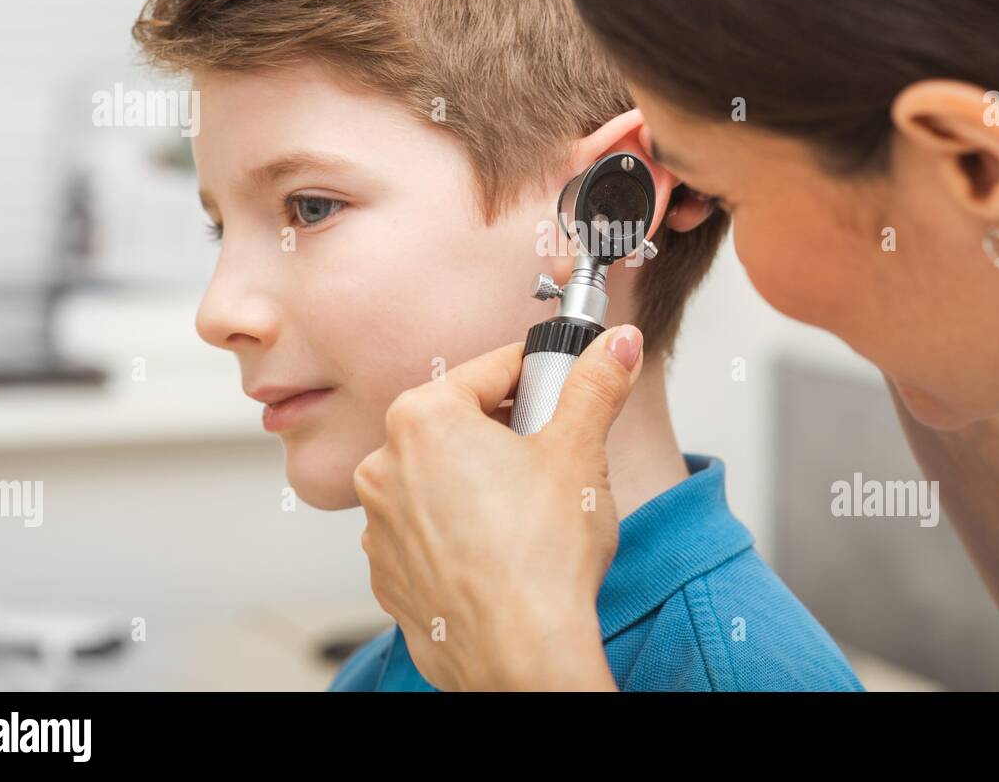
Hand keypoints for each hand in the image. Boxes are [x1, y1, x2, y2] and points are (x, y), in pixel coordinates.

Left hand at [354, 324, 645, 689]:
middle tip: (554, 455)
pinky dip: (460, 531)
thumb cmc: (541, 556)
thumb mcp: (580, 450)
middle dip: (507, 432)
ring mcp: (380, 525)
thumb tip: (618, 345)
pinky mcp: (389, 574)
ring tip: (530, 511)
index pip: (491, 369)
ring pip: (440, 479)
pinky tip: (502, 550)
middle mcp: (384, 466)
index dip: (537, 376)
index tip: (561, 388)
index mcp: (422, 418)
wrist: (521, 654)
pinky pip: (428, 532)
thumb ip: (596, 385)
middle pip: (460, 423)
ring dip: (479, 482)